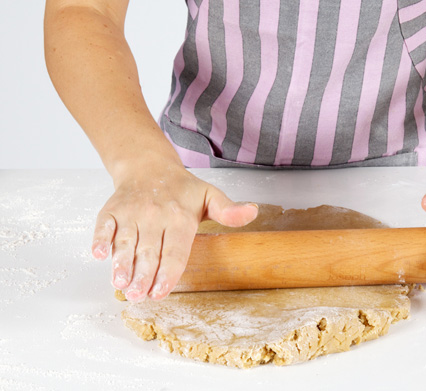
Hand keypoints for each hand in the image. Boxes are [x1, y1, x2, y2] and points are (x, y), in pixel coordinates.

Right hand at [90, 160, 258, 301]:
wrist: (149, 166)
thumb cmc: (182, 189)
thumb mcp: (210, 196)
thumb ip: (228, 210)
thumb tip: (252, 212)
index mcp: (180, 217)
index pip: (175, 250)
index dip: (168, 273)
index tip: (161, 292)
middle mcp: (155, 216)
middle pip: (149, 251)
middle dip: (143, 275)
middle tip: (139, 296)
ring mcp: (131, 213)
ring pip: (126, 242)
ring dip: (121, 263)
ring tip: (120, 284)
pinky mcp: (112, 210)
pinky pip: (104, 226)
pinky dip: (99, 240)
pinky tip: (99, 255)